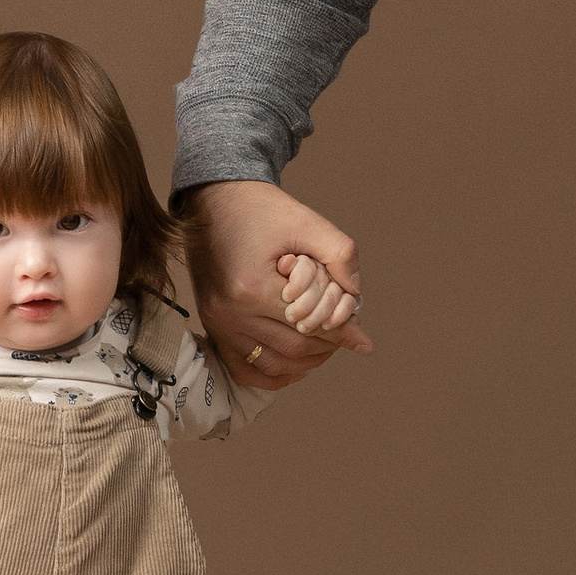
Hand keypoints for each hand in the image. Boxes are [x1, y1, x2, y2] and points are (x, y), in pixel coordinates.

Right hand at [183, 179, 370, 391]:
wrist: (215, 200)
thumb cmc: (261, 209)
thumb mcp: (306, 223)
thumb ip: (340, 255)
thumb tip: (358, 298)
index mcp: (253, 288)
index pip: (311, 324)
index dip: (343, 332)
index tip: (363, 339)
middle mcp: (231, 312)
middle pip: (295, 347)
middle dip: (327, 346)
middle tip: (346, 338)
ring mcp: (218, 323)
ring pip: (273, 363)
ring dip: (305, 362)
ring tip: (324, 347)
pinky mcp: (212, 325)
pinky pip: (244, 368)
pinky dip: (273, 373)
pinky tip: (295, 365)